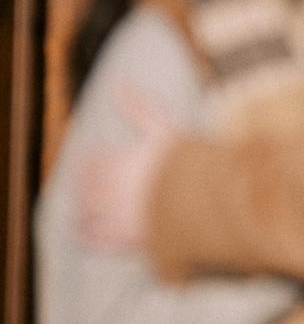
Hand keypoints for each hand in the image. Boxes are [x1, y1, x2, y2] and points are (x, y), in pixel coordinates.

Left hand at [77, 84, 179, 251]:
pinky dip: (86, 238)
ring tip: (82, 213)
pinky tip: (84, 236)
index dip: (91, 165)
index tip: (92, 166)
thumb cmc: (184, 162)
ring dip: (81, 212)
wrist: (202, 200)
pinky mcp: (123, 239)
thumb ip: (140, 108)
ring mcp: (115, 216)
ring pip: (84, 215)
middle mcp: (110, 189)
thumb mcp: (163, 128)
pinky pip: (94, 241)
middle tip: (83, 191)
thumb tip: (120, 83)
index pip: (92, 162)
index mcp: (117, 162)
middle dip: (83, 189)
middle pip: (84, 189)